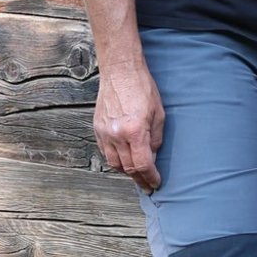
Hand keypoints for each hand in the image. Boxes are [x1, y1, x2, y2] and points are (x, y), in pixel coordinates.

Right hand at [94, 59, 164, 190]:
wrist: (120, 71)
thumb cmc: (143, 88)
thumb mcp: (158, 114)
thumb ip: (155, 139)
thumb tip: (152, 157)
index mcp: (135, 131)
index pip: (143, 164)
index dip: (150, 177)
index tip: (155, 183)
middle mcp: (117, 135)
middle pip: (127, 168)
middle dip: (139, 179)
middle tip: (147, 185)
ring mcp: (105, 132)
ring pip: (114, 163)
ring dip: (126, 171)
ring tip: (136, 175)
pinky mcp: (97, 128)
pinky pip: (105, 152)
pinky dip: (115, 160)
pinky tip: (123, 160)